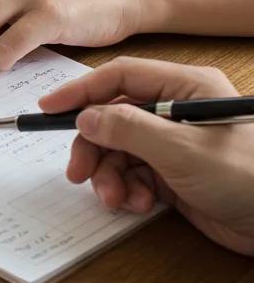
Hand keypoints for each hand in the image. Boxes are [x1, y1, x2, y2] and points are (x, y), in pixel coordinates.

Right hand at [40, 57, 253, 255]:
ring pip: (117, 151)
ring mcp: (173, 143)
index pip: (121, 77)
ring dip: (109, 176)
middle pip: (112, 118)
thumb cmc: (248, 176)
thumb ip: (128, 129)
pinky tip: (138, 205)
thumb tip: (84, 118)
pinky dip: (126, 190)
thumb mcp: (182, 149)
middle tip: (78, 174)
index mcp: (185, 87)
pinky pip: (131, 175)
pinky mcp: (173, 174)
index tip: (48, 109)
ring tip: (116, 199)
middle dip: (93, 147)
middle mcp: (176, 111)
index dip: (82, 91)